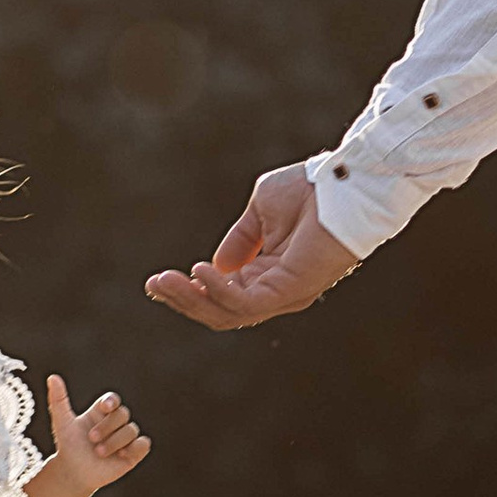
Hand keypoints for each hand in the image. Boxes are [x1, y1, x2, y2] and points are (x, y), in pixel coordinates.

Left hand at [46, 374, 150, 491]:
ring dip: (116, 441)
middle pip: (123, 414)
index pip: (113, 400)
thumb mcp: (61, 422)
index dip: (112, 401)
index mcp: (101, 412)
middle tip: (91, 438)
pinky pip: (143, 444)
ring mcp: (125, 438)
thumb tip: (53, 377)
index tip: (105, 407)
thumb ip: (58, 400)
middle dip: (108, 426)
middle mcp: (115, 423)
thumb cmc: (68, 446)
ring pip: (132, 430)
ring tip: (99, 452)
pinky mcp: (133, 453)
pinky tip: (120, 455)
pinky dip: (135, 447)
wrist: (73, 472)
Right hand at [145, 165, 359, 329]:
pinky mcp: (291, 291)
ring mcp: (284, 294)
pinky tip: (200, 271)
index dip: (189, 291)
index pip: (222, 295)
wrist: (343, 183)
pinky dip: (219, 291)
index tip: (156, 282)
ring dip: (193, 299)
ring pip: (229, 313)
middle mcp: (275, 289)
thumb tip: (218, 265)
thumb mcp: (261, 211)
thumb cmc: (309, 190)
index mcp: (268, 273)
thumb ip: (240, 239)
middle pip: (220, 310)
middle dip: (184, 299)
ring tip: (164, 281)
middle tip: (154, 284)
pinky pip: (247, 303)